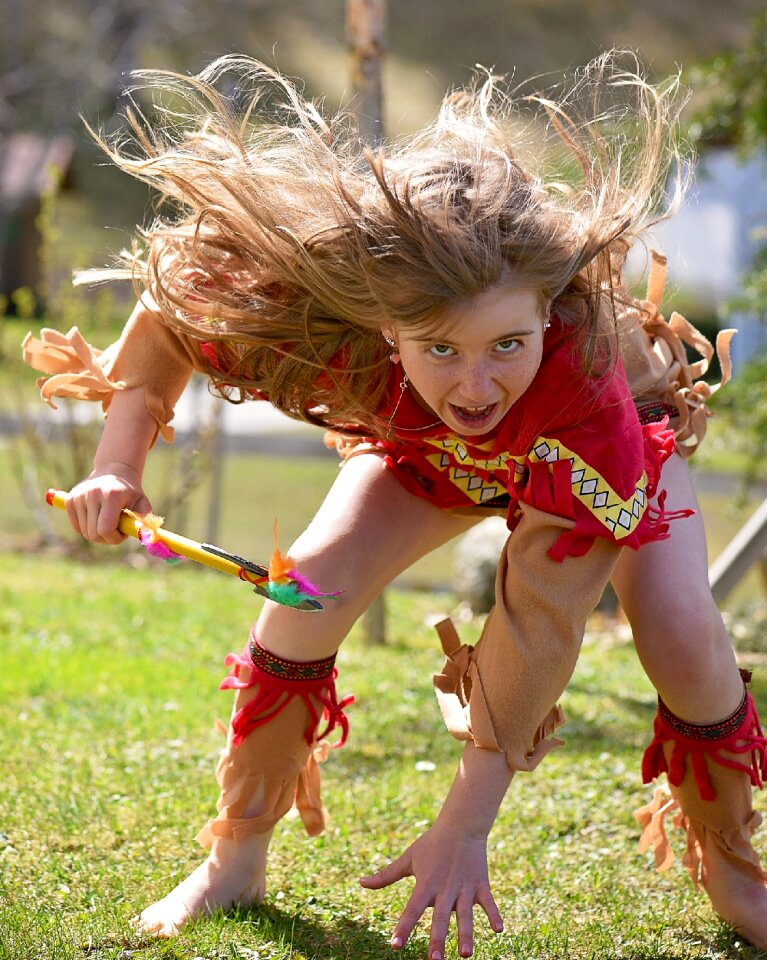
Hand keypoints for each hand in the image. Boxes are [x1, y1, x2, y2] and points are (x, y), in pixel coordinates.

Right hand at [64, 464, 151, 543]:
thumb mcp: (142, 504)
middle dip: (107, 538)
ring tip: (108, 521)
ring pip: (84, 533)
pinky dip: (87, 529)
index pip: (106, 529)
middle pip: (93, 534)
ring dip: (98, 534)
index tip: (123, 533)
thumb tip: (148, 538)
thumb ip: (145, 522)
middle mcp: (92, 494)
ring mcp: (78, 496)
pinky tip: (97, 518)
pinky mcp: (70, 499)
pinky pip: (77, 527)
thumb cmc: (130, 492)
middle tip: (117, 529)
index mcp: (111, 495)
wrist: (114, 470)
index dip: (115, 538)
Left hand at [360, 818, 503, 958]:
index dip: (404, 927)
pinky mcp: (480, 885)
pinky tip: (499, 931)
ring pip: (465, 915)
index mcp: (426, 883)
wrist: (461, 825)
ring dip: (466, 934)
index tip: (395, 945)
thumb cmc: (431, 844)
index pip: (412, 909)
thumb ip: (386, 875)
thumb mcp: (408, 858)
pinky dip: (494, 915)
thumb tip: (361, 883)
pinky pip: (488, 902)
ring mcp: (464, 887)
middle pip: (440, 918)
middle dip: (437, 939)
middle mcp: (445, 888)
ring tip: (464, 955)